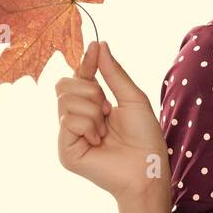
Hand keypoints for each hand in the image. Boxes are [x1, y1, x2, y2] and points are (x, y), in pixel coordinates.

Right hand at [56, 40, 168, 198]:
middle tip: (108, 110)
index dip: (85, 62)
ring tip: (105, 131)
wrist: (148, 168)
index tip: (94, 47)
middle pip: (64, 84)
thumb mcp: (132, 98)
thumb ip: (114, 73)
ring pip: (66, 100)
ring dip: (94, 112)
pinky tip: (98, 141)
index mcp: (91, 105)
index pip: (78, 77)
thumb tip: (100, 45)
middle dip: (91, 91)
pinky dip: (89, 126)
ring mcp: (68, 135)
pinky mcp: (65, 150)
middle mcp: (76, 118)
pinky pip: (68, 121)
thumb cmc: (145, 138)